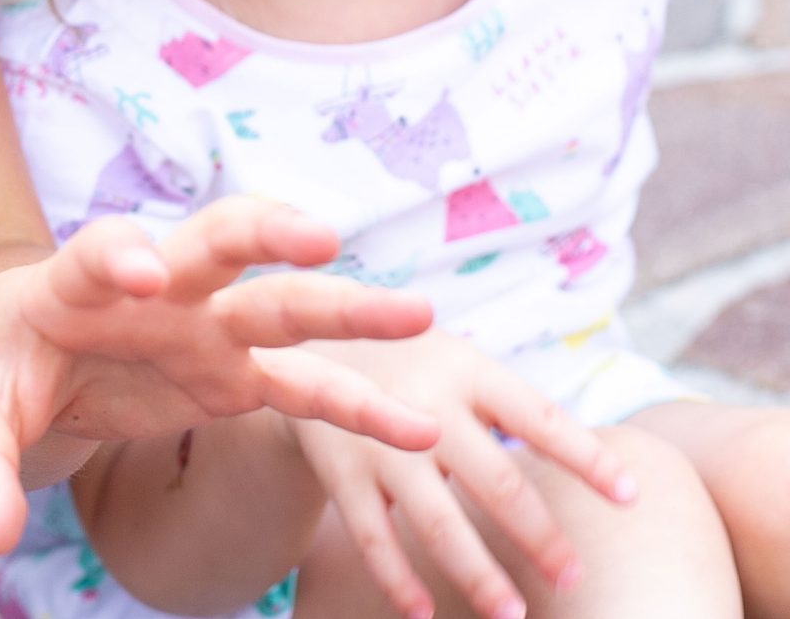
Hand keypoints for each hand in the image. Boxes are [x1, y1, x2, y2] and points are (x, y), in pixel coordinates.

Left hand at [0, 196, 436, 553]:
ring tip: (420, 313)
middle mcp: (153, 290)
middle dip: (264, 230)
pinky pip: (303, 387)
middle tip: (317, 232)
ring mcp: (201, 328)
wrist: (24, 356)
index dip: (117, 254)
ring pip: (279, 302)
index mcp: (74, 283)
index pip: (98, 253)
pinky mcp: (232, 376)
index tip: (140, 268)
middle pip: (214, 240)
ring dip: (344, 306)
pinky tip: (417, 429)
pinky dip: (356, 406)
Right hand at [291, 335, 637, 618]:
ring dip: (476, 570)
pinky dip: (397, 576)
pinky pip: (372, 534)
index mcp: (467, 370)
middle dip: (537, 533)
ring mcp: (378, 438)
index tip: (631, 496)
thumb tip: (608, 470)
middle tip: (573, 577)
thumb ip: (517, 409)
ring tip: (512, 613)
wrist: (305, 344)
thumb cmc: (415, 368)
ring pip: (435, 518)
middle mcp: (426, 402)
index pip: (538, 416)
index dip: (584, 455)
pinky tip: (423, 614)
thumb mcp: (461, 364)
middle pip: (493, 476)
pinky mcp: (341, 469)